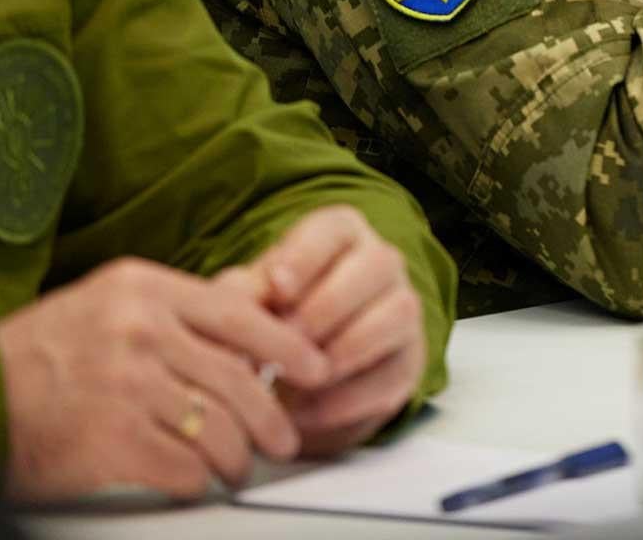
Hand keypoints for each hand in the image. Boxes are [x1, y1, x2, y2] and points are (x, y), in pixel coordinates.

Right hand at [0, 257, 329, 500]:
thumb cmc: (39, 357)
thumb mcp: (108, 305)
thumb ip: (178, 309)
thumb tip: (256, 311)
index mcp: (143, 289)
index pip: (239, 314)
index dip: (288, 346)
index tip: (315, 368)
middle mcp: (140, 331)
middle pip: (237, 378)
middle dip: (271, 417)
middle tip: (283, 439)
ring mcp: (128, 386)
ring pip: (217, 426)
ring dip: (236, 456)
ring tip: (237, 468)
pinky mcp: (112, 441)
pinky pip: (183, 466)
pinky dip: (197, 480)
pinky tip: (196, 481)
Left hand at [247, 205, 427, 456]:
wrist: (297, 378)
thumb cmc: (271, 321)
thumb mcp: (250, 301)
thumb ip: (240, 295)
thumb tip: (232, 301)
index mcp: (340, 234)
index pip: (333, 230)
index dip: (306, 256)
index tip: (277, 287)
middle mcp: (381, 262)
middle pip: (376, 265)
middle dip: (328, 307)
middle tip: (287, 340)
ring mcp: (403, 310)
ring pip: (398, 313)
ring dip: (348, 347)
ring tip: (300, 378)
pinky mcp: (410, 360)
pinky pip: (394, 372)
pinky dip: (350, 397)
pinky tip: (306, 412)